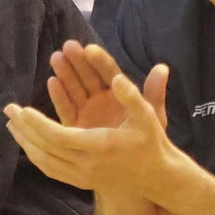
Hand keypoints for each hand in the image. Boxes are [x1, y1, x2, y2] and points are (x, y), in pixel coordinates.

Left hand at [4, 64, 180, 198]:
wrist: (157, 178)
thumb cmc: (151, 142)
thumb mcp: (148, 116)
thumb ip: (132, 96)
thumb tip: (118, 78)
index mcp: (100, 146)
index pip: (59, 136)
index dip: (38, 123)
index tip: (22, 109)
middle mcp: (87, 164)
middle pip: (46, 147)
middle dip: (24, 128)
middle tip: (8, 108)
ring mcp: (82, 176)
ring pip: (44, 161)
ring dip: (25, 142)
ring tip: (10, 124)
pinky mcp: (80, 182)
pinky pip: (50, 170)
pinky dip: (34, 156)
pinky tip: (25, 143)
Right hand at [47, 41, 168, 130]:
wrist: (136, 168)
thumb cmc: (147, 140)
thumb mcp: (153, 116)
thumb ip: (154, 93)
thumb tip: (162, 68)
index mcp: (119, 93)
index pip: (108, 72)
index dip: (99, 60)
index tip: (90, 48)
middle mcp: (100, 99)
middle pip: (87, 76)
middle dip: (77, 61)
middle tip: (67, 46)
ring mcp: (86, 111)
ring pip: (74, 89)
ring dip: (64, 73)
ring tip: (56, 57)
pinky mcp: (75, 126)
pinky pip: (66, 109)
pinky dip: (59, 96)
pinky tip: (52, 82)